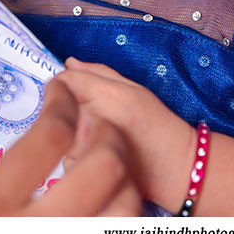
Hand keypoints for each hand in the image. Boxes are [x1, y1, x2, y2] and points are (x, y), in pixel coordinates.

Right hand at [0, 64, 140, 215]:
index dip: (65, 102)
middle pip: (105, 170)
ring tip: (100, 162)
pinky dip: (114, 219)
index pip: (51, 137)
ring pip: (121, 214)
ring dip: (122, 179)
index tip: (59, 92)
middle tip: (92, 120)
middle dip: (108, 133)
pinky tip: (92, 205)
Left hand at [56, 58, 195, 210]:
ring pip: (58, 131)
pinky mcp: (76, 168)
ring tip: (99, 138)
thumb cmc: (159, 127)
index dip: (67, 84)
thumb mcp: (135, 90)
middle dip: (69, 108)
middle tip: (96, 118)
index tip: (77, 91)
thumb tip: (70, 63)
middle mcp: (86, 120)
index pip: (62, 81)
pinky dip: (75, 153)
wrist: (175, 170)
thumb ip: (99, 73)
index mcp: (102, 96)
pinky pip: (63, 154)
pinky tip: (97, 157)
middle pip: (58, 106)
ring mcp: (78, 146)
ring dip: (71, 132)